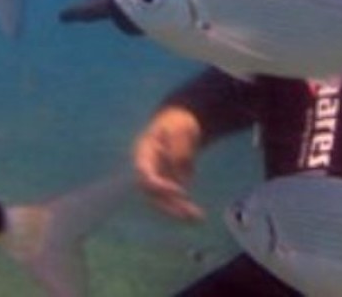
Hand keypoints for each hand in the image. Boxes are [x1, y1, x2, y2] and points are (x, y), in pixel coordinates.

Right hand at [133, 106, 204, 220]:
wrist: (180, 122)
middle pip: (152, 192)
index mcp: (143, 152)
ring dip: (178, 212)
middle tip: (186, 215)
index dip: (158, 185)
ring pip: (163, 201)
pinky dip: (185, 209)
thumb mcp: (179, 129)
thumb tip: (178, 171)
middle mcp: (147, 170)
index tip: (178, 190)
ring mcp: (157, 179)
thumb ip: (177, 148)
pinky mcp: (168, 186)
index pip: (144, 173)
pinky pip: (174, 201)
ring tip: (197, 220)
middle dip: (168, 205)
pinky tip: (198, 218)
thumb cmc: (177, 122)